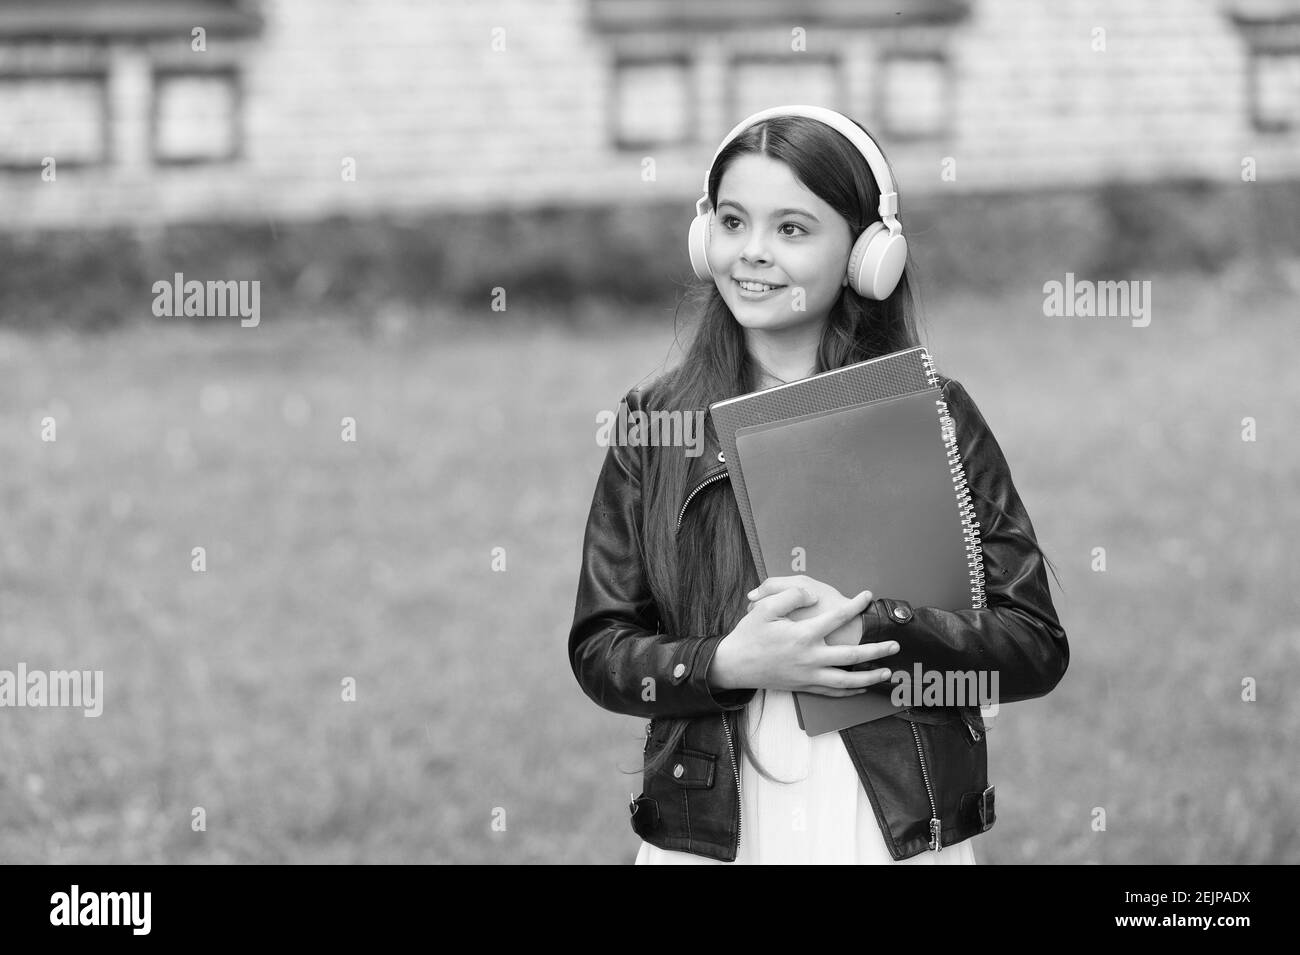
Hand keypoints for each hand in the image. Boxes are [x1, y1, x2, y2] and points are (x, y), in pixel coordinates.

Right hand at [709, 577, 899, 697]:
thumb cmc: (749, 635)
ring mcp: (808, 675)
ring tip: (887, 672)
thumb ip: (790, 596)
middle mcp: (810, 658)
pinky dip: (849, 691)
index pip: (837, 617)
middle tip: (895, 645)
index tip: (867, 596)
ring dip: (869, 677)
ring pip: (846, 680)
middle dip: (876, 650)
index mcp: (803, 635)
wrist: (733, 665)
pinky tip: (862, 687)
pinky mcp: (804, 686)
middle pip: (852, 656)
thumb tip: (811, 595)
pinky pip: (832, 692)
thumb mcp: (765, 608)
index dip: (855, 605)